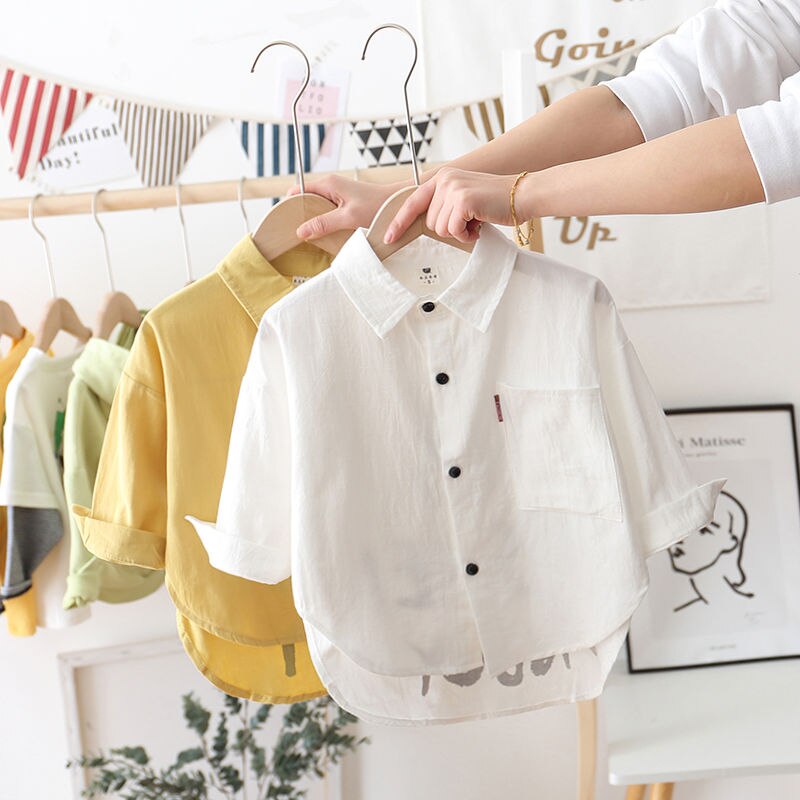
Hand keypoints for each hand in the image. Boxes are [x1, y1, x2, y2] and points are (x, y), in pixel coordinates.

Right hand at [288, 176, 404, 239]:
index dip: (290, 206)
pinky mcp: (344, 203)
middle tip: (299, 234)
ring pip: (316, 207)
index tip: (287, 223)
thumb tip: (301, 231)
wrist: (399, 204)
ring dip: (313, 220)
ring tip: (311, 235)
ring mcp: (337, 194)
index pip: (297, 191)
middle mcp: (330, 186)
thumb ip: (324, 224)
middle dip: (301, 215)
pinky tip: (326, 233)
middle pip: (305, 199)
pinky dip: (324, 222)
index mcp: (328, 184)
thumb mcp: (348, 218)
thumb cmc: (377, 207)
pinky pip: (326, 212)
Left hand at [385, 168, 527, 244]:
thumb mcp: (464, 197)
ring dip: (460, 232)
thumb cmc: (496, 202)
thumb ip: (445, 205)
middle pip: (430, 223)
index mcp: (442, 177)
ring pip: (440, 229)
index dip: (399, 222)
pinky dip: (467, 235)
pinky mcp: (463, 200)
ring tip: (476, 221)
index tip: (388, 237)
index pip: (413, 202)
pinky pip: (453, 231)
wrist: (523, 195)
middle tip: (470, 221)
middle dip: (450, 229)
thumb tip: (428, 224)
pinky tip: (479, 224)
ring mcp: (453, 189)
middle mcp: (445, 179)